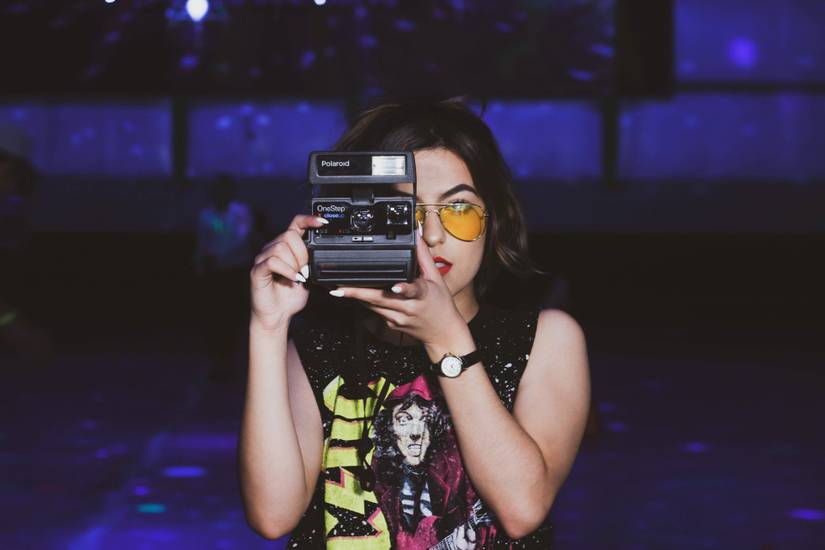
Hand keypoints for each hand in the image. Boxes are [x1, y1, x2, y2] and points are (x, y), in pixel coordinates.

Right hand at [249, 214, 326, 329]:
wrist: (277, 316)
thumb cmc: (290, 296)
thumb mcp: (308, 277)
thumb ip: (312, 263)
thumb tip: (323, 253)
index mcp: (286, 247)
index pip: (295, 224)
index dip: (308, 219)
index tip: (323, 222)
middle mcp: (272, 249)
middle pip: (289, 235)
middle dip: (302, 253)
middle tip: (305, 270)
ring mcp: (263, 259)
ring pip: (280, 248)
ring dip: (294, 264)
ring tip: (297, 277)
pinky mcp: (257, 270)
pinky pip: (272, 262)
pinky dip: (286, 270)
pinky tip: (293, 279)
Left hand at [330, 238, 467, 346]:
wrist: (443, 333)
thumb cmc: (441, 305)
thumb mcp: (436, 278)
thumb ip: (423, 256)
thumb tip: (416, 235)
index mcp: (422, 295)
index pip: (413, 290)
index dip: (403, 288)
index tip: (395, 286)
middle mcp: (409, 308)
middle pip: (381, 299)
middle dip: (359, 293)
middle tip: (340, 288)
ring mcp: (399, 318)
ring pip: (374, 306)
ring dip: (356, 297)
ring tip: (339, 289)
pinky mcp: (391, 324)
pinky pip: (375, 310)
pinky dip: (365, 302)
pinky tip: (354, 295)